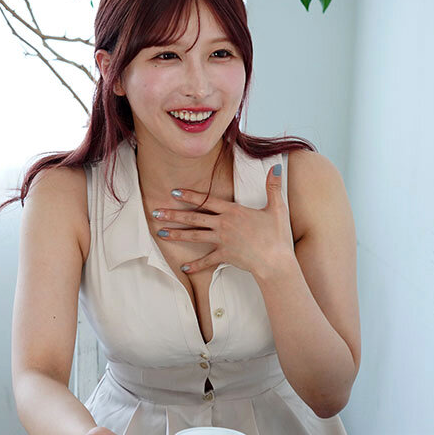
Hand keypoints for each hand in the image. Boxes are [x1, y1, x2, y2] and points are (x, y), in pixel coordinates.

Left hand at [152, 163, 294, 278]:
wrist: (276, 262)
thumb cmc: (277, 236)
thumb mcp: (277, 208)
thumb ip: (273, 187)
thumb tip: (277, 167)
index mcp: (233, 211)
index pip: (207, 200)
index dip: (190, 196)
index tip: (174, 192)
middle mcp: (224, 225)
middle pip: (194, 218)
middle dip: (173, 215)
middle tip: (156, 213)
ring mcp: (222, 241)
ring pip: (195, 236)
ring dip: (176, 234)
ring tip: (161, 233)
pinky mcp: (225, 256)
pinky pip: (207, 260)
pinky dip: (195, 265)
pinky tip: (183, 267)